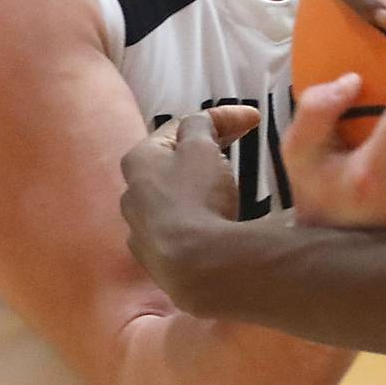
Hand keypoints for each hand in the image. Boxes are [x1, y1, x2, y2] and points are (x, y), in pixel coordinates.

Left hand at [120, 106, 259, 301]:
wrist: (197, 266)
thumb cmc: (197, 196)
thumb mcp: (202, 147)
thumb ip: (200, 125)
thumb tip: (198, 124)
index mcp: (139, 159)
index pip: (180, 126)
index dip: (220, 118)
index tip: (254, 119)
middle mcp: (131, 193)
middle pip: (173, 161)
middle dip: (206, 151)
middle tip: (238, 148)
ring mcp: (140, 230)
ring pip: (173, 197)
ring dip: (197, 186)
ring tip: (225, 188)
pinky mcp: (154, 260)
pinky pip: (177, 228)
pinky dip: (195, 218)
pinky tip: (211, 222)